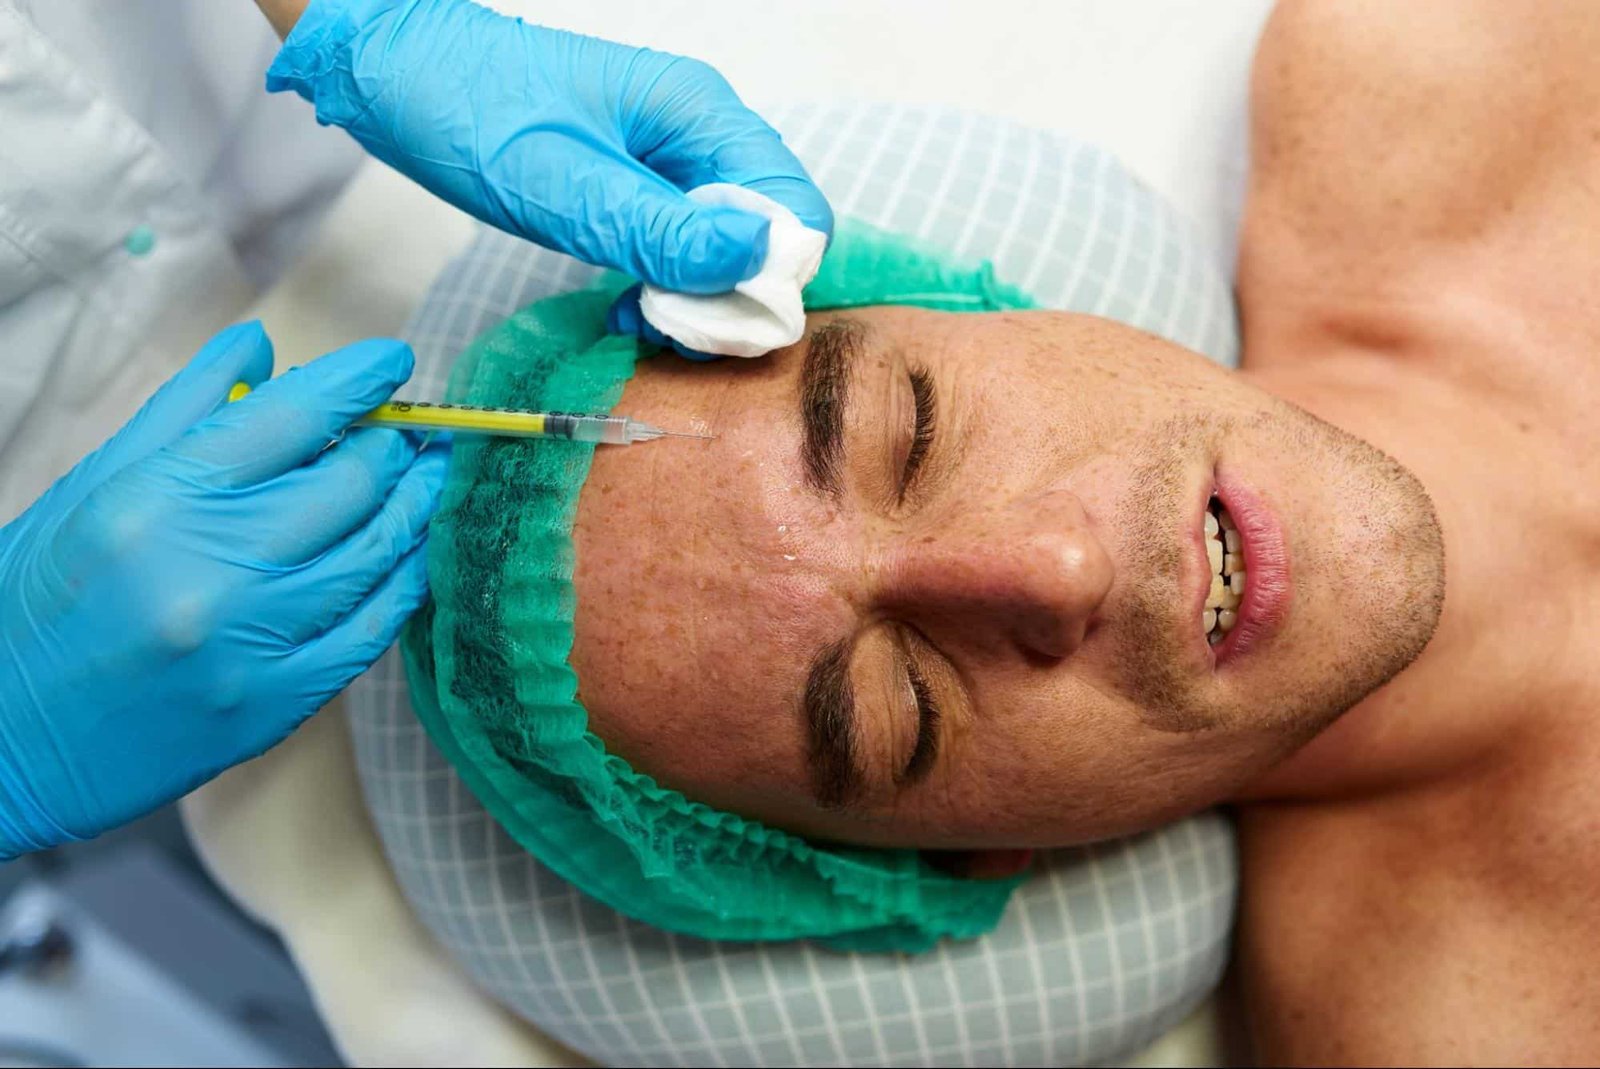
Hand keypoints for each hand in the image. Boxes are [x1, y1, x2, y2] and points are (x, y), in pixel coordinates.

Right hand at [0, 322, 446, 857]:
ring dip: (416, 505)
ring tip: (428, 476)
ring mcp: (250, 643)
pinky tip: (410, 552)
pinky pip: (374, 629)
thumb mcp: (93, 487)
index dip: (359, 380)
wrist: (4, 743)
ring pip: (376, 553)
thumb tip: (262, 347)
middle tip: (408, 429)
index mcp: (157, 499)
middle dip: (393, 445)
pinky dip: (403, 580)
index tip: (394, 361)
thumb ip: (186, 410)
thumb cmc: (39, 601)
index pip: (293, 417)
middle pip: (350, 483)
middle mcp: (209, 568)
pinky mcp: (276, 704)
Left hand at [265, 0, 833, 296]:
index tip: (715, 323)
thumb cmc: (469, 113)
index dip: (773, 276)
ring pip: (726, 249)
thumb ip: (663, 230)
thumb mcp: (566, 186)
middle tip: (669, 332)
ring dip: (698, 300)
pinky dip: (667, 288)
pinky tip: (627, 311)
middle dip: (734, 295)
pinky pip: (683, 247)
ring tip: (642, 324)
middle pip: (767, 233)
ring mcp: (670, 159)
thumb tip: (759, 261)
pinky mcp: (639, 186)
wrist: (393, 74)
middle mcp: (699, 133)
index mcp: (699, 113)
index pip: (793, 208)